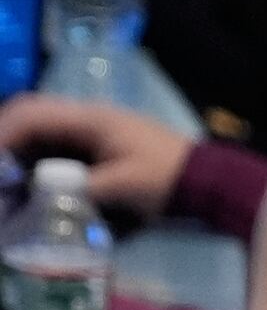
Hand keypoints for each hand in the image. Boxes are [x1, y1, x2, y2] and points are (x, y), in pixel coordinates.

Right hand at [0, 95, 190, 216]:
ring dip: (17, 146)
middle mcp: (84, 115)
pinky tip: (27, 177)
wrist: (205, 178)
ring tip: (8, 175)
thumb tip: (39, 194)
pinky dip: (35, 154)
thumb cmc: (165, 177)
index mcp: (88, 117)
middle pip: (28, 114)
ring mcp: (90, 127)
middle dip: (5, 137)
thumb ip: (78, 189)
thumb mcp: (122, 185)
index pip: (30, 115)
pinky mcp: (95, 143)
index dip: (3, 136)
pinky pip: (54, 141)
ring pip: (39, 127)